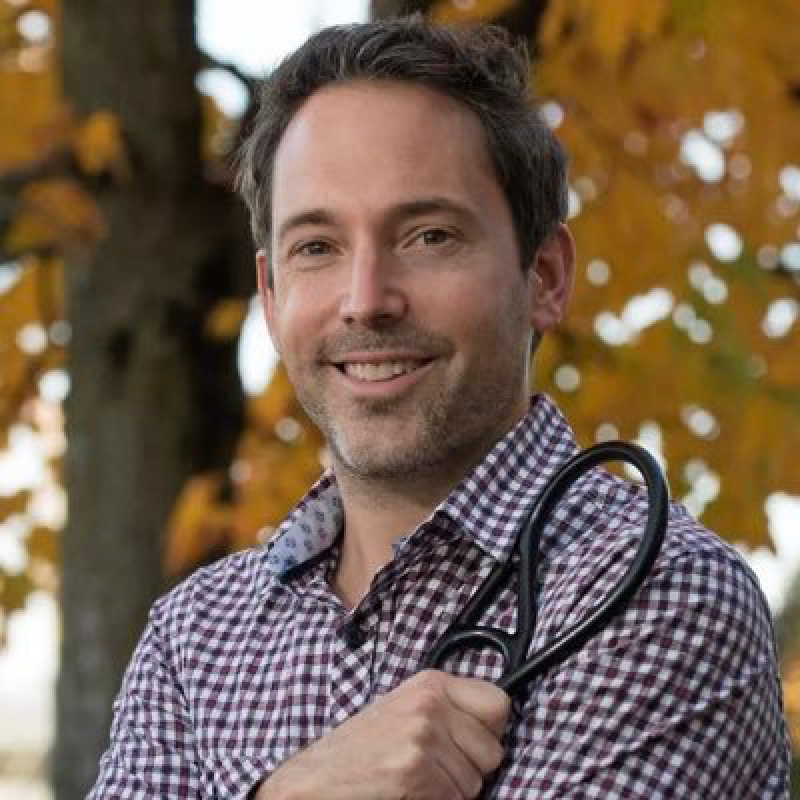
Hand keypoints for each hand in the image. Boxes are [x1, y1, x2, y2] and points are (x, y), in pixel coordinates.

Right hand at [255, 669, 510, 799]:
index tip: (470, 743)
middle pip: (492, 751)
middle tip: (432, 769)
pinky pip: (455, 799)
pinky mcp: (415, 770)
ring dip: (451, 791)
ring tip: (413, 780)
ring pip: (475, 782)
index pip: (499, 703)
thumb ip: (446, 711)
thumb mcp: (404, 711)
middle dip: (470, 769)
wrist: (313, 781)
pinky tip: (406, 792)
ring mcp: (423, 737)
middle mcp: (430, 704)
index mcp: (430, 684)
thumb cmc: (358, 752)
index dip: (488, 731)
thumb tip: (493, 726)